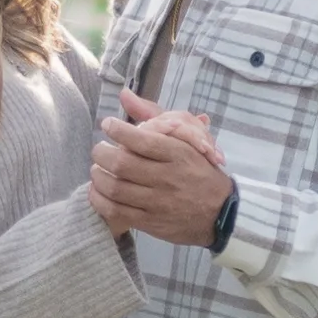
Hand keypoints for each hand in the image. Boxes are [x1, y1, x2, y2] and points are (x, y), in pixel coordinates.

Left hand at [88, 100, 234, 247]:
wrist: (221, 213)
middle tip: (99, 149)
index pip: (141, 139)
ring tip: (97, 170)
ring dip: (97, 177)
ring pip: (115, 188)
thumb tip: (124, 94)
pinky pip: (116, 212)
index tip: (108, 125)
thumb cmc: (199, 170)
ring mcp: (159, 202)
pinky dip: (100, 200)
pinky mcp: (151, 222)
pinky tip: (98, 191)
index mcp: (178, 153)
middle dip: (101, 153)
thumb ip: (154, 116)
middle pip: (121, 163)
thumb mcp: (187, 139)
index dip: (117, 130)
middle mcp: (167, 177)